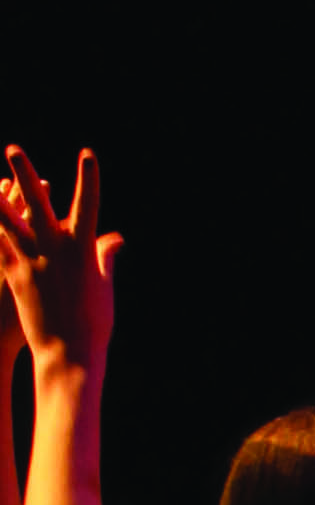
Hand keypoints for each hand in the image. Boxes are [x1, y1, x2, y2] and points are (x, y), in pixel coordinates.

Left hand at [0, 148, 121, 372]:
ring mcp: (33, 262)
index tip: (88, 154)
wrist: (71, 354)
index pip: (88, 206)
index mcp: (85, 252)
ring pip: (9, 221)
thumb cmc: (94, 323)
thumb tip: (114, 238)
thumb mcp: (104, 287)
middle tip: (14, 150)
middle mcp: (57, 251)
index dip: (88, 179)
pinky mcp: (14, 275)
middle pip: (38, 205)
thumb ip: (104, 257)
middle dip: (26, 176)